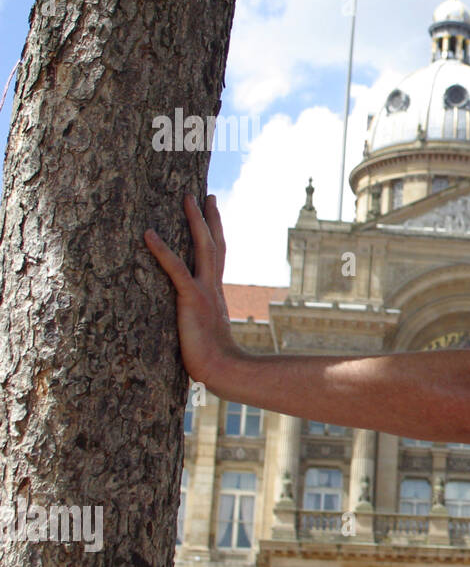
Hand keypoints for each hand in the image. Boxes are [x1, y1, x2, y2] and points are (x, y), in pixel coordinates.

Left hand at [144, 194, 239, 386]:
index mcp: (215, 294)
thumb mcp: (207, 337)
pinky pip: (175, 268)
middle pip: (214, 245)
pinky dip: (162, 250)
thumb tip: (198, 332)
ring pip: (203, 248)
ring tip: (187, 199)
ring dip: (195, 221)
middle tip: (206, 196)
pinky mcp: (191, 299)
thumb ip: (202, 327)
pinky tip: (149, 234)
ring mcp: (204, 291)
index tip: (213, 215)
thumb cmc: (215, 362)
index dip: (215, 235)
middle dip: (209, 219)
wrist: (224, 370)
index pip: (217, 258)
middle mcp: (213, 287)